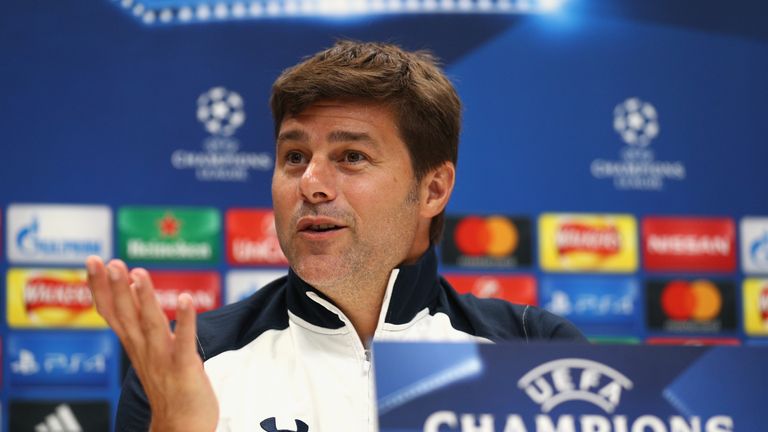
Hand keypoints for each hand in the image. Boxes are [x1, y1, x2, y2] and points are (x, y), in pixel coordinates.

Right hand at [86, 256, 218, 431]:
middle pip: (124, 315)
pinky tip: (186, 300)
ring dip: (144, 298)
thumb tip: (133, 287)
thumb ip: (141, 321)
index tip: (93, 260)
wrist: (182, 427)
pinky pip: (184, 341)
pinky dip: (184, 320)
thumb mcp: (149, 350)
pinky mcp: (184, 367)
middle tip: (108, 261)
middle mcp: (144, 350)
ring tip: (137, 273)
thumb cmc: (169, 386)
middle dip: (115, 288)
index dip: (101, 287)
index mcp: (135, 344)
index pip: (112, 312)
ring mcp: (163, 359)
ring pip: (149, 324)